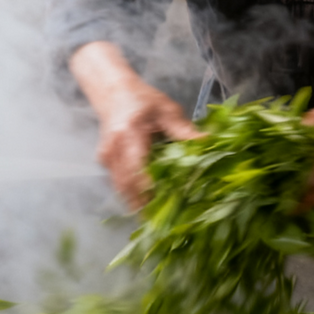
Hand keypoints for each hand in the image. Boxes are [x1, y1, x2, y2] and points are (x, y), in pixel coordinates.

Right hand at [69, 41, 198, 207]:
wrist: (112, 91)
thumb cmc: (142, 99)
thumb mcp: (166, 110)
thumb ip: (184, 130)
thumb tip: (208, 144)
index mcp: (130, 135)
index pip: (139, 171)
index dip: (153, 191)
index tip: (172, 204)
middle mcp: (114, 151)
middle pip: (128, 187)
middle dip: (147, 205)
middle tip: (169, 221)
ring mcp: (106, 159)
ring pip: (122, 191)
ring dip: (140, 204)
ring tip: (161, 219)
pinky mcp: (105, 164)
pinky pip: (120, 185)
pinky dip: (134, 196)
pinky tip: (151, 204)